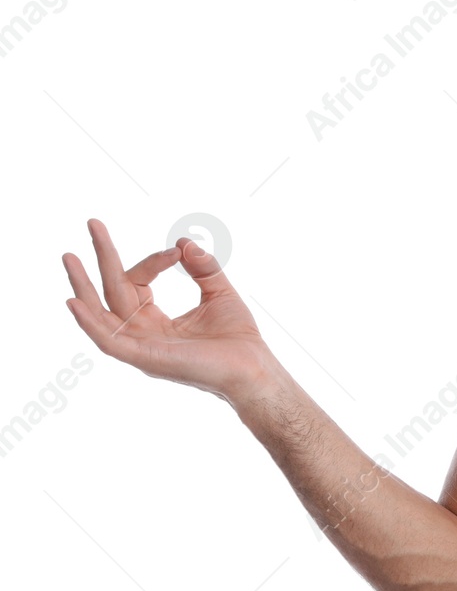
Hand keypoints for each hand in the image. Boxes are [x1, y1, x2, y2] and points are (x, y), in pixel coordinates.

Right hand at [62, 218, 276, 404]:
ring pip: (101, 315)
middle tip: (93, 223)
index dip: (154, 262)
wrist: (254, 367)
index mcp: (155, 321)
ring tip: (69, 257)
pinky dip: (90, 323)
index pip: (138, 282)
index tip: (176, 251)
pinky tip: (76, 302)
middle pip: (112, 292)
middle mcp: (142, 333)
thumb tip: (182, 242)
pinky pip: (109, 342)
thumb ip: (203, 268)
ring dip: (82, 286)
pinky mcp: (145, 359)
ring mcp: (141, 347)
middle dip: (102, 258)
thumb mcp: (219, 292)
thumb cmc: (238, 338)